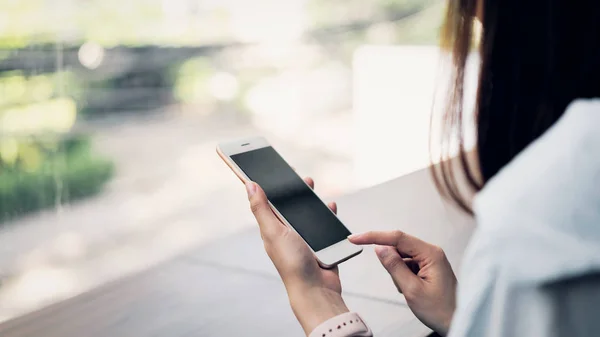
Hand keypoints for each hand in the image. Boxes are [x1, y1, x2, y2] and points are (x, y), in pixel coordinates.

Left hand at [246, 178, 348, 334]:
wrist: (316, 289)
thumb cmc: (292, 263)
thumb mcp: (274, 231)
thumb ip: (262, 208)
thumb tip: (249, 184)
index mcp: (272, 228)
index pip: (268, 202)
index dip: (269, 186)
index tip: (273, 169)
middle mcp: (287, 232)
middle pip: (289, 205)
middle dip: (294, 190)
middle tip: (300, 177)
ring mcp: (305, 238)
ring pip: (308, 213)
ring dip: (312, 200)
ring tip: (314, 188)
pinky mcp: (321, 243)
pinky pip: (325, 223)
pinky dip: (328, 213)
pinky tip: (331, 206)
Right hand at [349, 231, 456, 335]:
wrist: (456, 322)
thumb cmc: (441, 310)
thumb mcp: (411, 290)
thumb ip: (394, 266)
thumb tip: (380, 248)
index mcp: (431, 254)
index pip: (397, 238)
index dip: (374, 236)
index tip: (356, 238)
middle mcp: (431, 252)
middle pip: (398, 247)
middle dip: (392, 264)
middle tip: (401, 285)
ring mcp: (430, 259)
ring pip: (401, 257)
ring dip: (398, 273)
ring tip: (410, 291)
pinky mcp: (428, 266)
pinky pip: (407, 265)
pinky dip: (403, 276)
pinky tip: (412, 289)